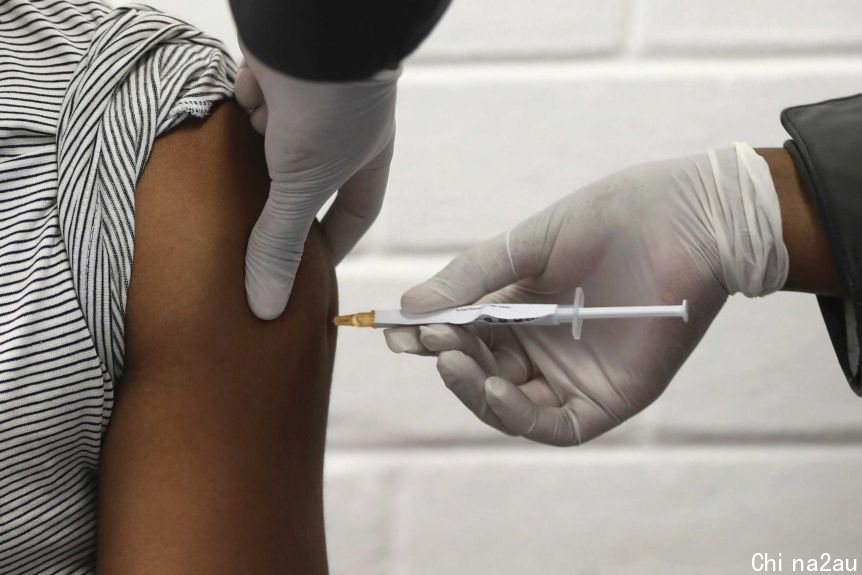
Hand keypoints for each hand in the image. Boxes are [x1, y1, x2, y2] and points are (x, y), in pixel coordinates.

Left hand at [235, 43, 397, 318]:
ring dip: (253, 167)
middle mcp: (338, 133)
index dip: (336, 243)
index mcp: (365, 159)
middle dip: (283, 211)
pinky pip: (247, 109)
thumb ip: (281, 243)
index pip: (355, 213)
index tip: (310, 273)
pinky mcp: (269, 76)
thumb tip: (265, 308)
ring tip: (222, 206)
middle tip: (254, 246)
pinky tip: (213, 145)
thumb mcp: (303, 185)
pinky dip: (234, 124)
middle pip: (308, 183)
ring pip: (273, 147)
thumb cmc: (331, 109)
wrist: (309, 27)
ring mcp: (304, 103)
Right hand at [385, 144, 787, 444]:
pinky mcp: (607, 399)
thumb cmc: (615, 218)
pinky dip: (517, 413)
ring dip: (474, 388)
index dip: (430, 335)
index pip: (465, 334)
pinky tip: (492, 387)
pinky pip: (553, 424)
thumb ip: (473, 277)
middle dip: (450, 357)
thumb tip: (409, 309)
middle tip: (430, 337)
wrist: (692, 216)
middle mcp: (544, 347)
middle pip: (482, 371)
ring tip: (450, 357)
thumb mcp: (529, 244)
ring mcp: (574, 376)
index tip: (396, 329)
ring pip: (510, 404)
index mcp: (523, 307)